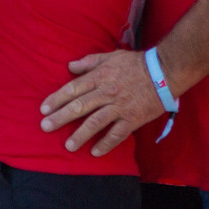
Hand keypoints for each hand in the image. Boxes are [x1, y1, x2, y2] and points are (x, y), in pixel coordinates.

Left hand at [39, 49, 163, 155]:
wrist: (164, 72)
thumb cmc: (135, 63)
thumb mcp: (109, 57)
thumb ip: (88, 62)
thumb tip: (69, 66)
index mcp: (99, 77)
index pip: (73, 89)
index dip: (57, 99)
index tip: (44, 108)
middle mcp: (106, 93)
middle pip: (79, 106)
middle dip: (60, 117)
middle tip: (45, 127)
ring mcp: (119, 107)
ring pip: (96, 122)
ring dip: (80, 135)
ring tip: (68, 145)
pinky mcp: (133, 119)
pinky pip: (117, 134)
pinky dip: (106, 144)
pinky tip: (95, 152)